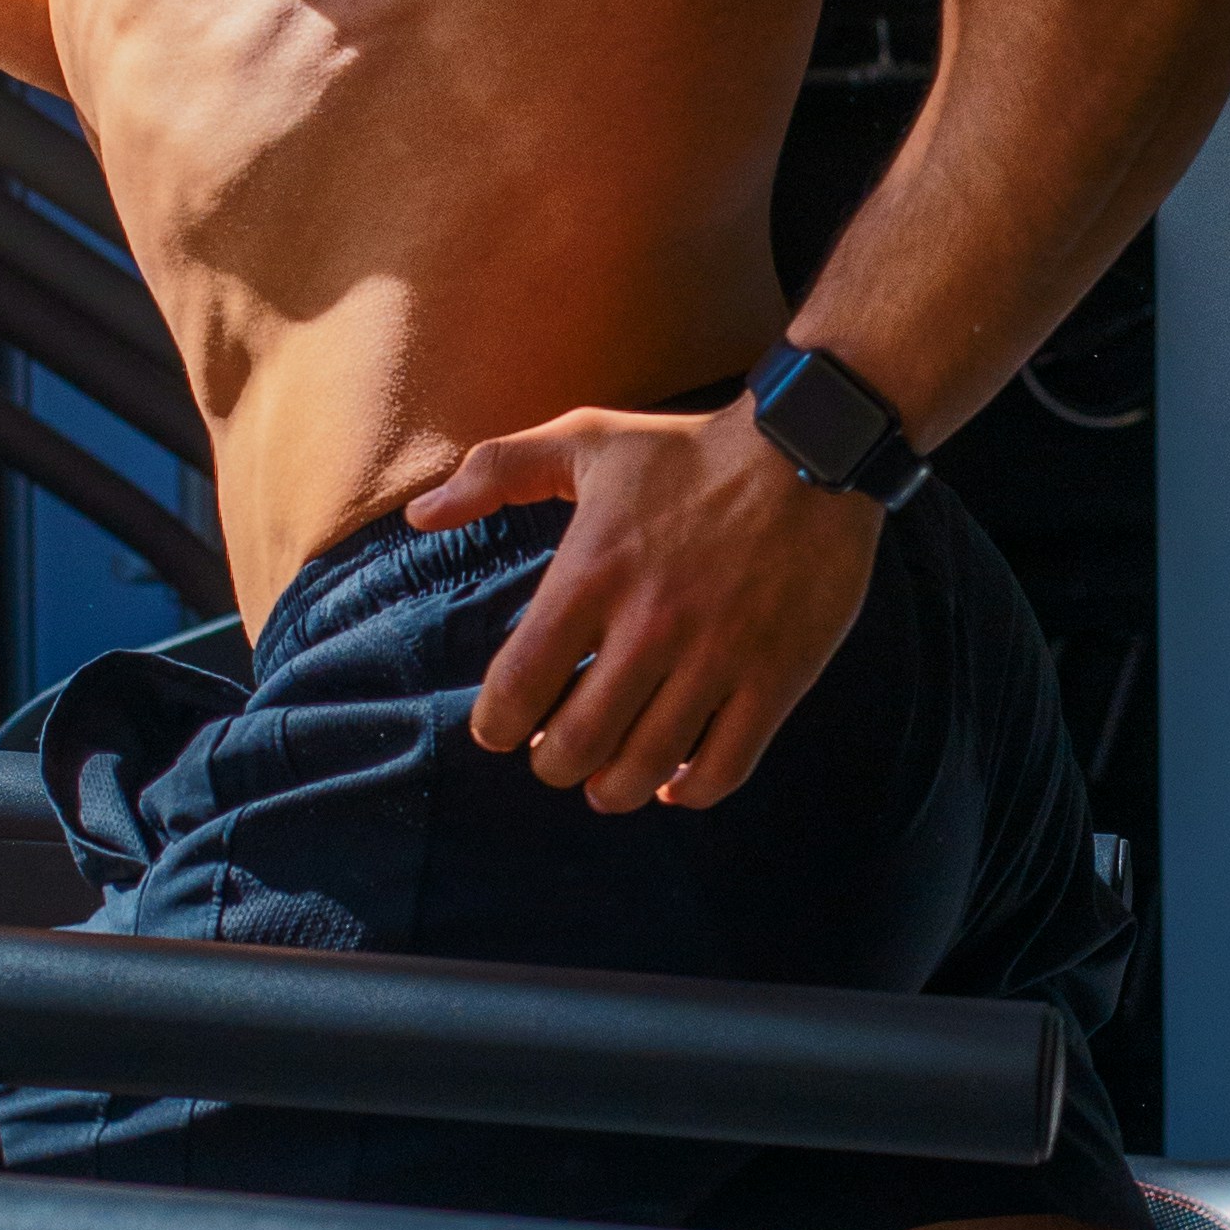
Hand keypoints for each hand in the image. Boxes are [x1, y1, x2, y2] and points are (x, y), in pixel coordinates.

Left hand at [408, 397, 880, 814]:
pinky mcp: (775, 679)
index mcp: (592, 576)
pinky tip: (673, 784)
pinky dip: (689, 792)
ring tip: (605, 781)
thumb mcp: (584, 437)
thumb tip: (421, 518)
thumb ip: (495, 471)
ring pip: (645, 768)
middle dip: (553, 765)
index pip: (518, 687)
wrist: (808, 451)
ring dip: (612, 790)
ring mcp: (716, 658)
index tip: (502, 730)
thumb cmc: (687, 448)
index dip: (497, 726)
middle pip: (576, 745)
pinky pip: (724, 768)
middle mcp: (649, 627)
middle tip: (556, 756)